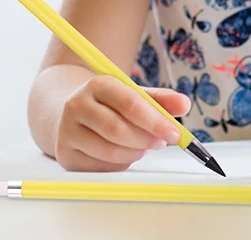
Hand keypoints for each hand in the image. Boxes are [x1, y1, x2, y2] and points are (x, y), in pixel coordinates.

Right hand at [54, 75, 190, 171]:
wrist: (70, 112)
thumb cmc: (108, 105)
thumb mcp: (132, 95)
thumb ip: (159, 100)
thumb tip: (184, 103)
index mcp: (97, 84)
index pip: (129, 103)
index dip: (155, 120)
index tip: (174, 133)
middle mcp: (77, 105)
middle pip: (118, 129)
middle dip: (146, 140)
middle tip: (161, 142)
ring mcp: (68, 130)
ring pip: (110, 151)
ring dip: (136, 154)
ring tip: (144, 147)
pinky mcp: (66, 154)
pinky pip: (102, 167)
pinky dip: (121, 164)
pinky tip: (125, 153)